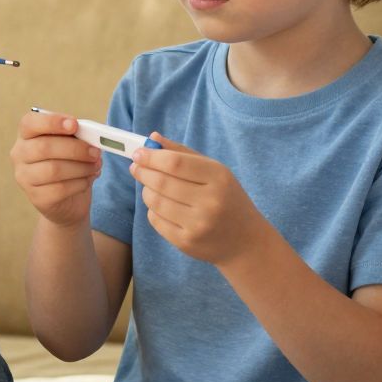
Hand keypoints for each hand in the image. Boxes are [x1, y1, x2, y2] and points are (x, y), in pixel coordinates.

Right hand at [11, 110, 102, 226]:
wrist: (68, 198)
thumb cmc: (69, 162)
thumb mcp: (72, 144)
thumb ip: (77, 136)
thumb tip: (92, 137)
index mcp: (27, 134)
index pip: (29, 123)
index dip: (52, 122)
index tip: (74, 124)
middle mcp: (20, 154)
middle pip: (44, 147)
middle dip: (75, 149)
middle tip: (95, 151)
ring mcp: (24, 177)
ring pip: (54, 170)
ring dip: (81, 167)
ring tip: (96, 166)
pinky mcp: (36, 197)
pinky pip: (60, 189)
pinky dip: (80, 183)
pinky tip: (88, 179)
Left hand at [130, 136, 277, 266]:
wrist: (245, 240)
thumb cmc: (227, 198)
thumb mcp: (215, 171)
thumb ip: (183, 153)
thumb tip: (152, 139)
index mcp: (219, 177)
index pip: (176, 163)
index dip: (152, 157)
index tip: (138, 153)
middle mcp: (210, 202)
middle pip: (162, 182)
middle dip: (143, 172)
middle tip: (135, 167)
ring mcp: (198, 225)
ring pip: (156, 202)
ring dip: (146, 191)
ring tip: (149, 187)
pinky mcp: (187, 243)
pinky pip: (156, 221)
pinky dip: (152, 210)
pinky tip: (160, 206)